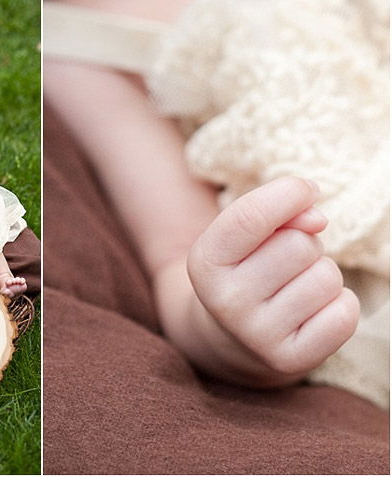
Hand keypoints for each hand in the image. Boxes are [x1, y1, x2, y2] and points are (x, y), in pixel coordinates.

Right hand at [187, 177, 358, 376]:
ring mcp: (256, 335)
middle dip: (304, 244)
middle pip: (300, 245)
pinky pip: (345, 313)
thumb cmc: (245, 268)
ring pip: (327, 277)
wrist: (233, 335)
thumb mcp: (243, 233)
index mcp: (205, 262)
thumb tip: (317, 219)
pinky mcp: (290, 360)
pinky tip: (310, 311)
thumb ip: (275, 209)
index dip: (290, 193)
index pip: (253, 215)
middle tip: (284, 263)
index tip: (304, 191)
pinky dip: (338, 305)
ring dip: (320, 274)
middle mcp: (225, 301)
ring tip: (294, 287)